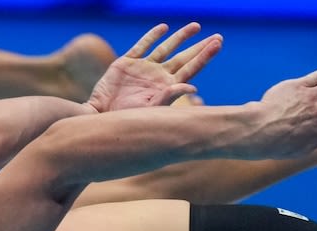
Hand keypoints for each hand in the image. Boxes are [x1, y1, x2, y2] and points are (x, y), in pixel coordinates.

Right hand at [86, 23, 222, 112]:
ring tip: (196, 26)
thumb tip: (192, 87)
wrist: (98, 115)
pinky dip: (152, 36)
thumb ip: (169, 97)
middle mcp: (157, 76)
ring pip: (166, 48)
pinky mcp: (126, 62)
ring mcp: (143, 68)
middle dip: (200, 47)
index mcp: (166, 87)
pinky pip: (142, 46)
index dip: (204, 56)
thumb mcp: (148, 109)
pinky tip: (163, 28)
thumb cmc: (124, 118)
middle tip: (218, 37)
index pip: (191, 68)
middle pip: (184, 58)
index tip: (218, 43)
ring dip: (180, 37)